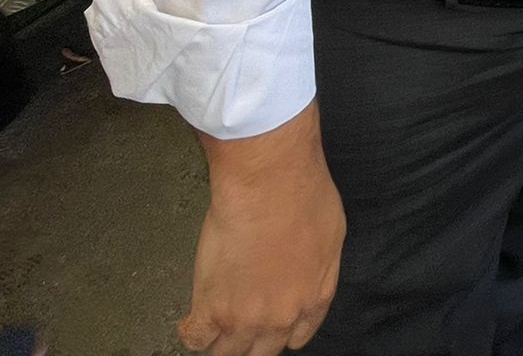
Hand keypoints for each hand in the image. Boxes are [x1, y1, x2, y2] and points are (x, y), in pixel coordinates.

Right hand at [185, 109, 344, 355]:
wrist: (270, 183)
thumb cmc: (303, 194)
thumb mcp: (332, 232)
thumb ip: (320, 264)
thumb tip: (308, 270)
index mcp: (313, 298)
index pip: (297, 337)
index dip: (281, 331)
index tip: (270, 323)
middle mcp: (282, 318)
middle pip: (262, 351)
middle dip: (251, 340)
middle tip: (239, 322)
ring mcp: (246, 318)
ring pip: (228, 352)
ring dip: (221, 340)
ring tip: (213, 325)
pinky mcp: (213, 308)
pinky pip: (196, 339)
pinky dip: (191, 333)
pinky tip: (190, 323)